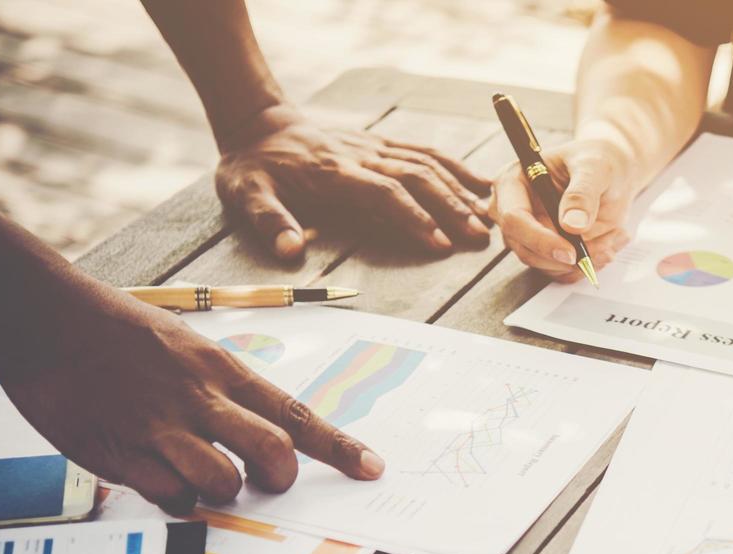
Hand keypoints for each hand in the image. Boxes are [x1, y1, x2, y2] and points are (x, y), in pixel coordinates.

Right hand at [0, 286, 383, 514]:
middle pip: (273, 453)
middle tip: (266, 482)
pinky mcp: (119, 452)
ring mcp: (160, 427)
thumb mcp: (187, 351)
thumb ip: (225, 395)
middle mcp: (200, 398)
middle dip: (280, 478)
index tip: (374, 470)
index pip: (296, 414)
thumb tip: (264, 438)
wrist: (44, 317)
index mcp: (222, 371)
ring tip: (201, 477)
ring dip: (224, 492)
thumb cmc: (121, 336)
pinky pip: (168, 494)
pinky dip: (174, 497)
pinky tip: (158, 476)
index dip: (340, 447)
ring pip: (223, 481)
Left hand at [215, 104, 491, 258]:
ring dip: (459, 191)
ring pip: (427, 164)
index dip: (413, 217)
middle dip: (450, 208)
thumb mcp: (245, 194)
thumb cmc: (255, 168)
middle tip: (478, 239)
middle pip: (416, 178)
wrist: (259, 124)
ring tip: (487, 221)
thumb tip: (290, 251)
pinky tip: (482, 186)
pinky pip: (425, 152)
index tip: (439, 243)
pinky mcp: (383, 144)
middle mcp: (361, 156)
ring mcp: (375, 147)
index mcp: (332, 172)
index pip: (382, 193)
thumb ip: (269, 221)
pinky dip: (456, 167)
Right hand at [489, 139, 634, 282]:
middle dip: (566, 258)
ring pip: (547, 266)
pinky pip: (564, 272)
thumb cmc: (597, 162)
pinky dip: (590, 264)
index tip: (570, 251)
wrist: (612, 176)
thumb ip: (583, 193)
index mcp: (514, 182)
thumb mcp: (595, 167)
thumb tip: (572, 225)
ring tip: (614, 237)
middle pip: (525, 250)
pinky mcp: (548, 252)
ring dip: (584, 261)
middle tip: (603, 251)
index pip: (514, 218)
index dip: (540, 239)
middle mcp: (515, 212)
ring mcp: (530, 235)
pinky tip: (609, 244)